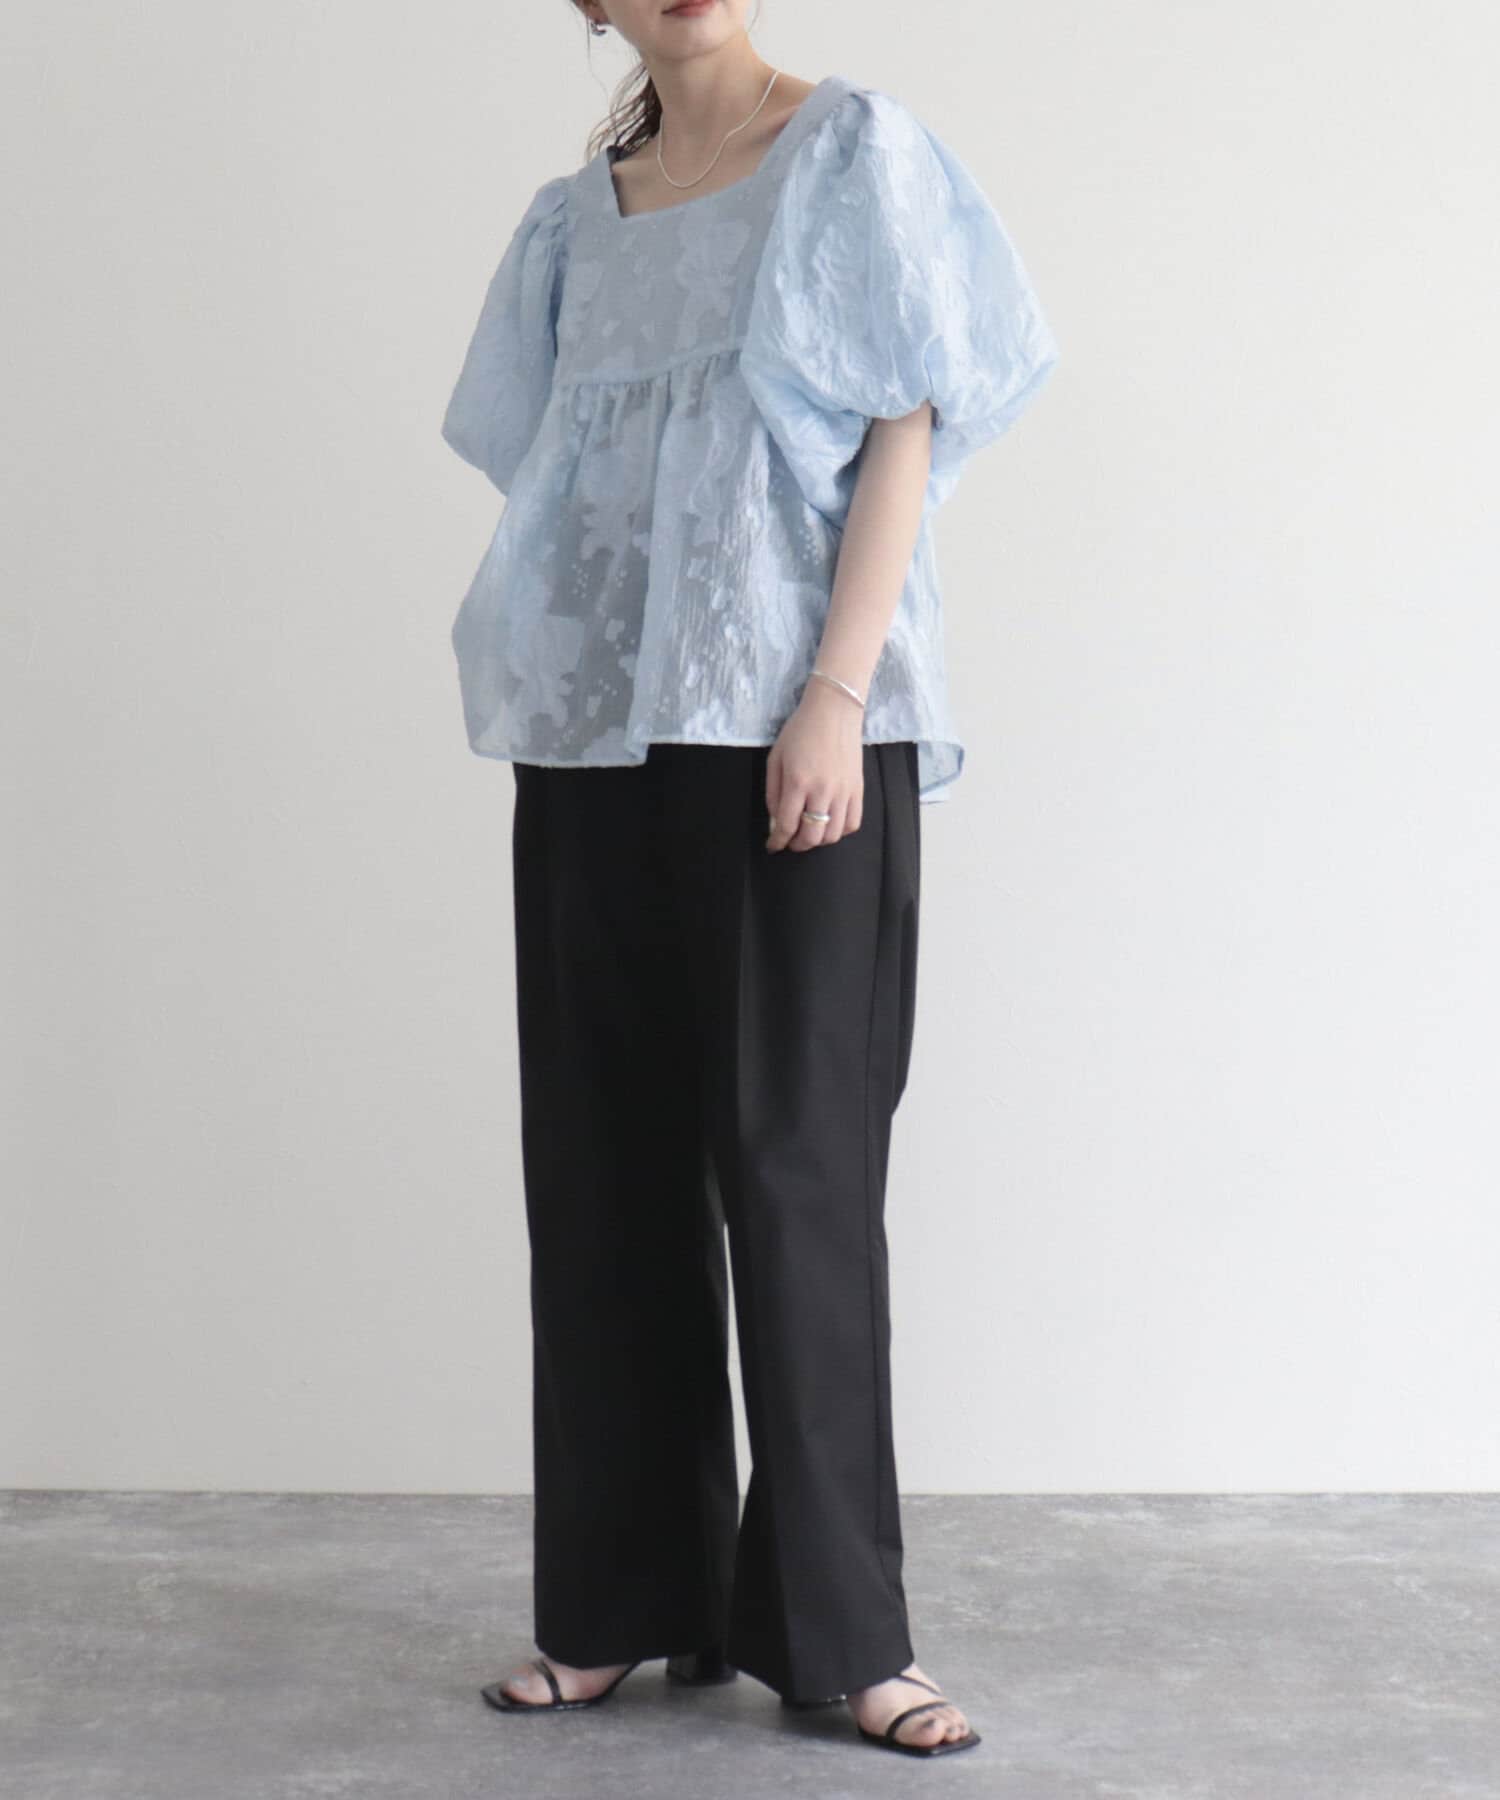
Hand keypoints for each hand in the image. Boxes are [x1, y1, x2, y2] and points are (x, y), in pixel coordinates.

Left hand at [765, 680, 864, 852]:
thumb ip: (773, 792)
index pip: (787, 825)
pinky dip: (840, 831)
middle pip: (811, 837)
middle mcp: (822, 790)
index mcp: (798, 782)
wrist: (833, 711)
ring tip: (809, 832)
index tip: (773, 846)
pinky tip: (830, 824)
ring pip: (833, 835)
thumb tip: (776, 821)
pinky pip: (852, 823)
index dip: (777, 842)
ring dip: (818, 840)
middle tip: (790, 841)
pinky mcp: (858, 789)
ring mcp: (844, 791)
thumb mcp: (776, 758)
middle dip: (797, 845)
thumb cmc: (800, 731)